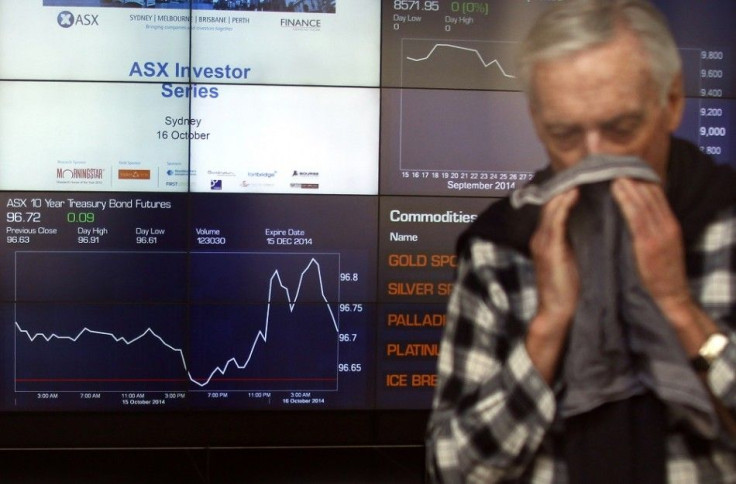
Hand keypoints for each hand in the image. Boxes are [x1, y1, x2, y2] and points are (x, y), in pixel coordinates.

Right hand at [526, 188, 579, 382]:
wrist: (559, 314)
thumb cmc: (571, 290)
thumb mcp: (575, 259)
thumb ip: (578, 240)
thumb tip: (595, 222)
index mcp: (548, 238)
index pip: (556, 204)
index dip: (568, 187)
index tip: (586, 173)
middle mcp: (541, 236)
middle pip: (551, 200)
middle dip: (567, 182)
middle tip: (584, 165)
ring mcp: (543, 241)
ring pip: (551, 205)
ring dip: (566, 188)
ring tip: (581, 172)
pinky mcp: (548, 248)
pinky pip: (555, 219)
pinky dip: (564, 204)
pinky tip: (576, 191)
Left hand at [610, 178, 689, 311]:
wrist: (670, 298)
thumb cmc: (659, 276)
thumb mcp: (659, 248)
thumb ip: (648, 231)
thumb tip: (631, 216)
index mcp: (670, 225)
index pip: (657, 194)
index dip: (642, 179)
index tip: (626, 167)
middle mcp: (667, 225)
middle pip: (651, 192)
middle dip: (633, 177)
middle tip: (616, 163)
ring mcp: (660, 233)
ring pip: (644, 200)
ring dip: (628, 183)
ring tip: (613, 170)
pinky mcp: (649, 243)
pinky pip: (637, 216)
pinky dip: (627, 200)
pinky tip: (616, 189)